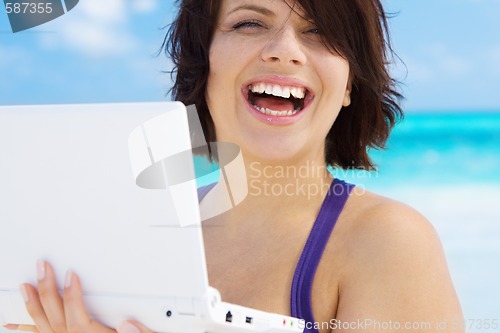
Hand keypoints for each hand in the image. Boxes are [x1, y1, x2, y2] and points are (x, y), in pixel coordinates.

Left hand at [3, 260, 153, 332]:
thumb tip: (128, 325)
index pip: (77, 320)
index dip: (72, 296)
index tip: (70, 275)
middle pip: (55, 319)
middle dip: (46, 292)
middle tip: (42, 269)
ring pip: (43, 327)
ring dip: (33, 306)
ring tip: (25, 286)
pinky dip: (28, 327)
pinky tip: (15, 322)